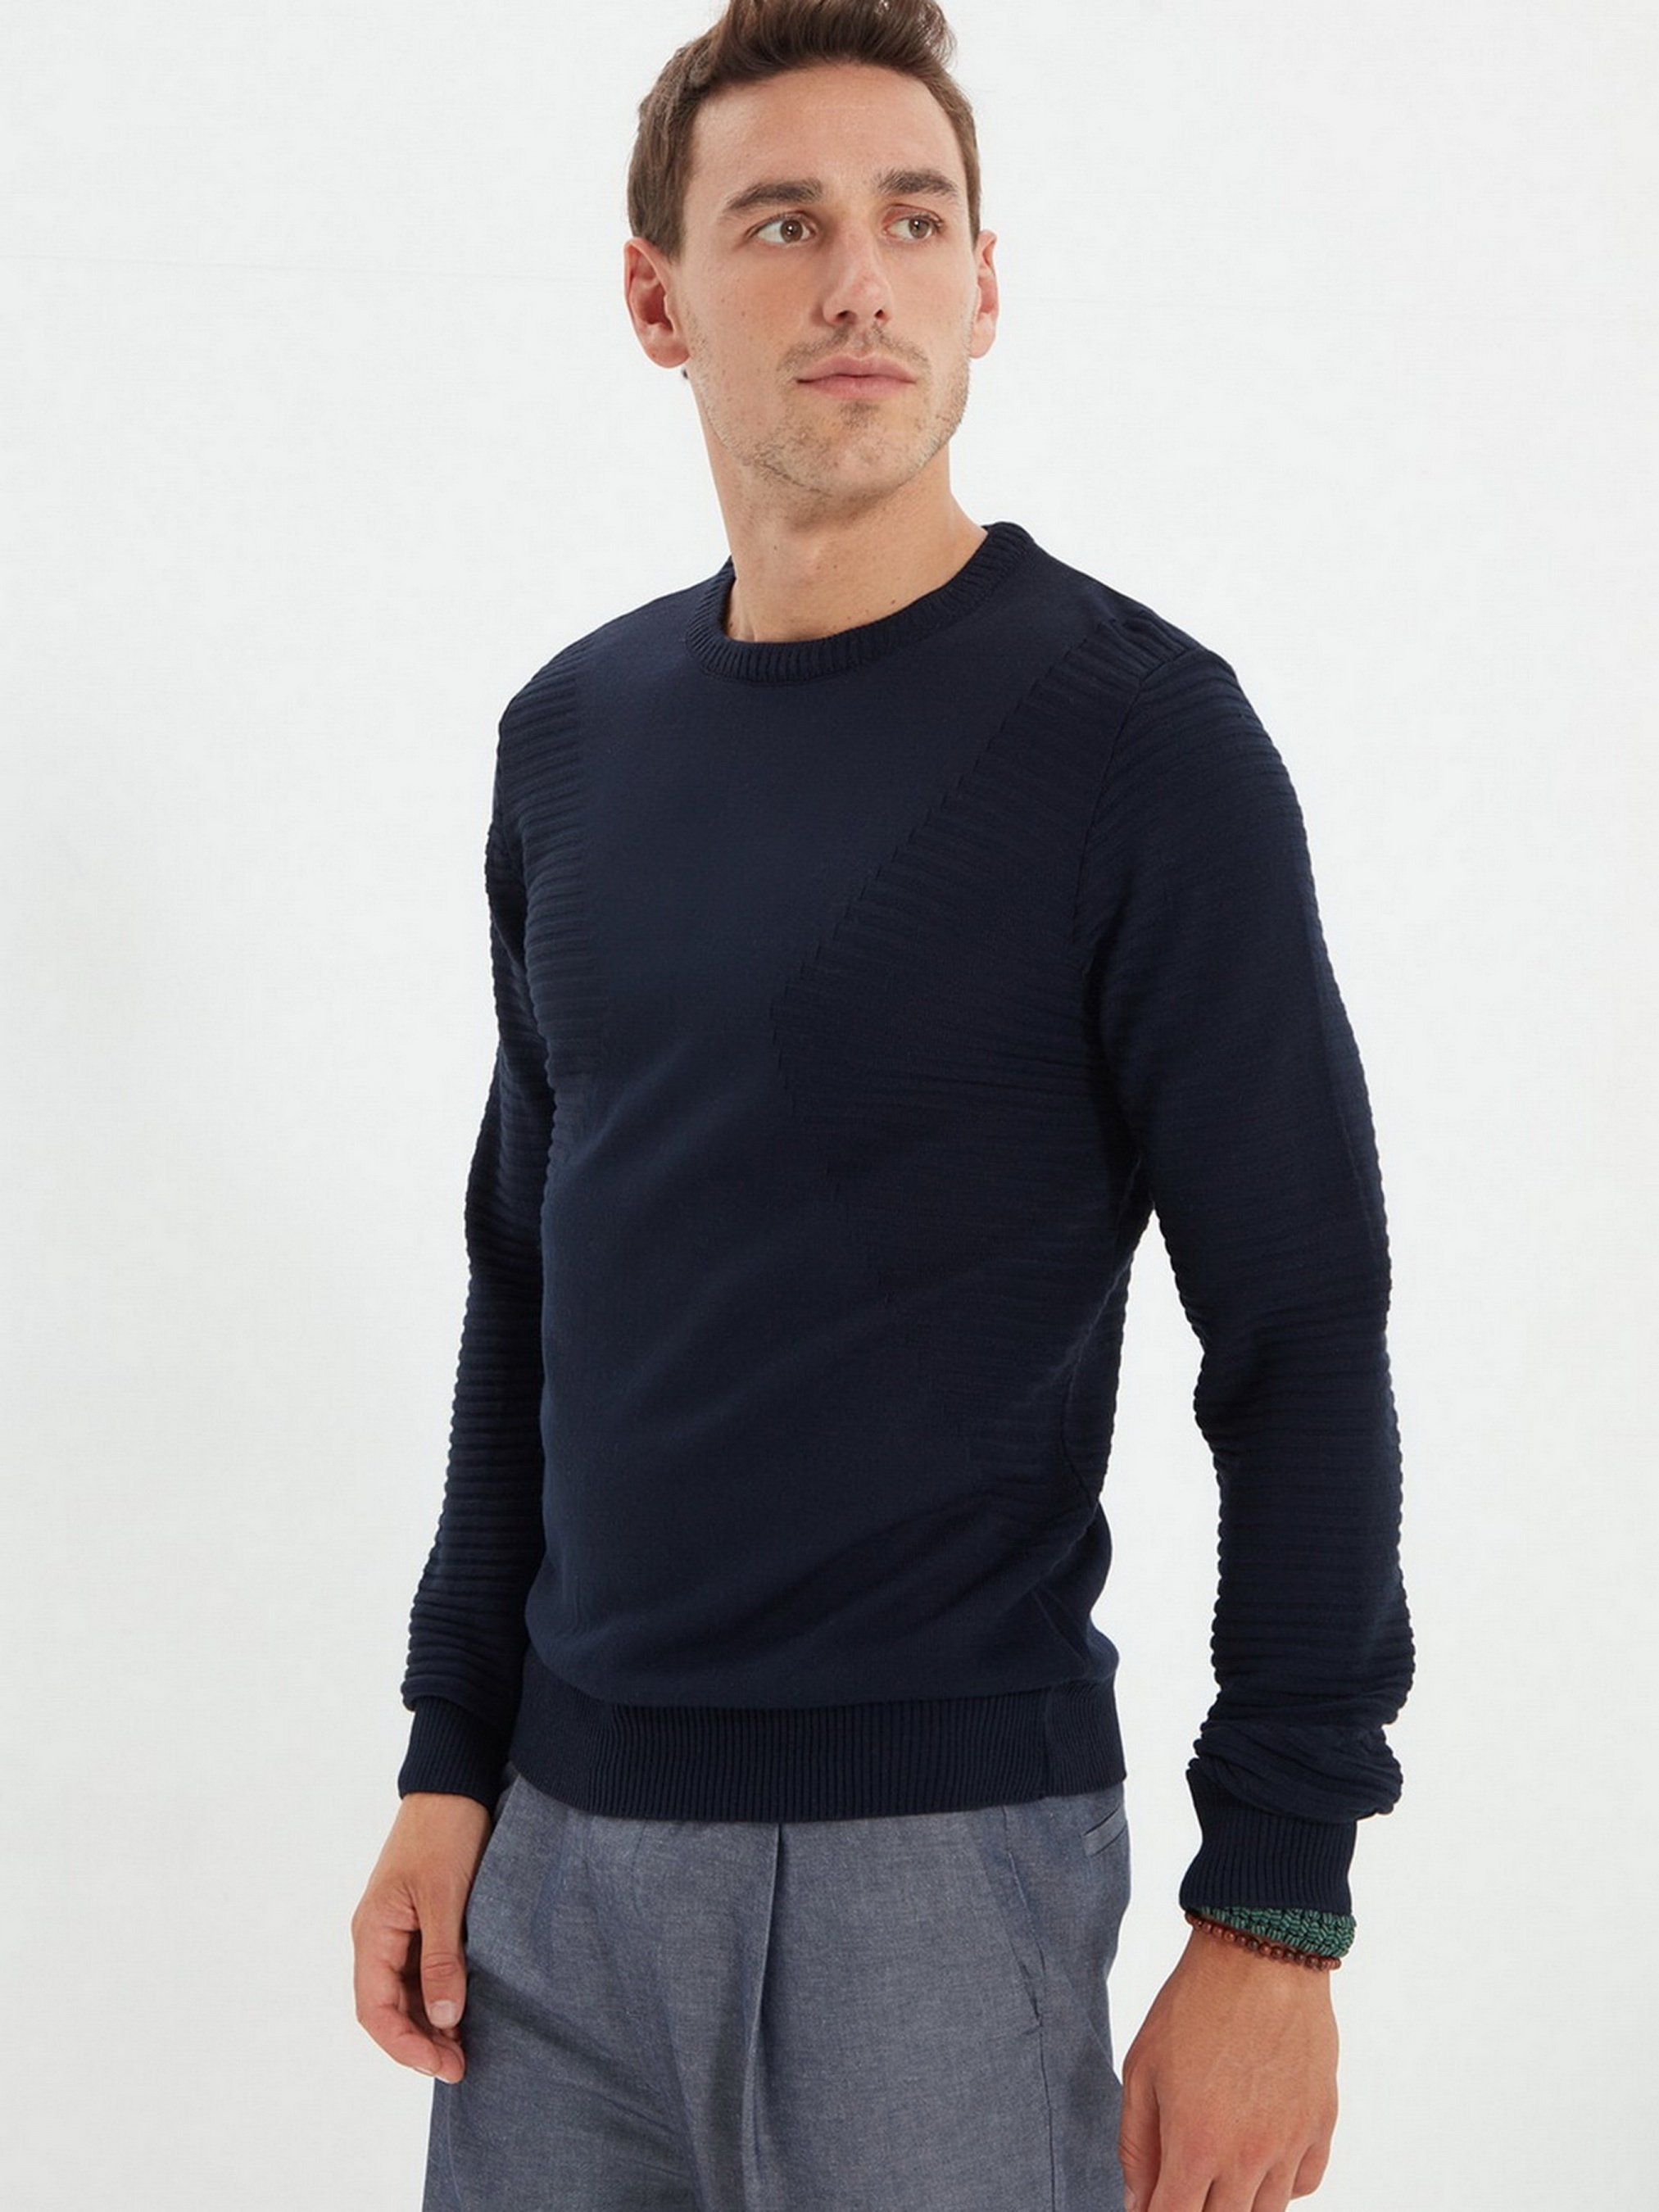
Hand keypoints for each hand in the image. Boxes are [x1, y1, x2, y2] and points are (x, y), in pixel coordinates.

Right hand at [351, 1791, 493, 2083]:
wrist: (455, 1782)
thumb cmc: (445, 1832)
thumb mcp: (444, 1897)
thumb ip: (441, 1958)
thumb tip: (441, 2019)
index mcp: (372, 1931)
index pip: (375, 2009)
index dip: (405, 2046)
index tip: (443, 2065)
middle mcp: (378, 1936)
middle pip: (388, 2008)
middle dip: (419, 2042)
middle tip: (461, 2066)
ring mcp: (398, 1930)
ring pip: (405, 1994)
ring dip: (430, 2024)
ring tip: (466, 2048)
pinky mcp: (421, 1921)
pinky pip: (422, 1972)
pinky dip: (440, 1997)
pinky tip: (465, 2011)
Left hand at [1118, 1927, 1338, 2211]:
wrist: (1260, 1955)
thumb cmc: (1195, 2004)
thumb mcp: (1142, 2067)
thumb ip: (1137, 2143)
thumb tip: (1136, 2201)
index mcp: (1196, 2142)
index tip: (1151, 2209)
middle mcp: (1248, 2155)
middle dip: (1197, 2210)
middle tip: (1184, 2181)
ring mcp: (1290, 2143)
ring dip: (1238, 2201)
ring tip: (1218, 2170)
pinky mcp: (1321, 2124)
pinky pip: (1304, 2183)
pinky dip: (1281, 2183)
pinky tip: (1259, 2157)